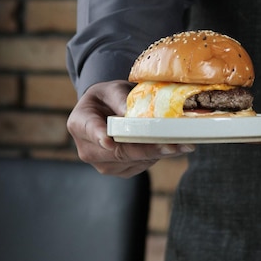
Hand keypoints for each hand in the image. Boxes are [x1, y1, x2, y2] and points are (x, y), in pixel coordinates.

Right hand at [67, 80, 194, 177]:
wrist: (105, 112)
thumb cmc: (108, 98)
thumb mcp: (112, 90)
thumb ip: (120, 99)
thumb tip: (133, 113)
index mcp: (79, 123)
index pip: (89, 130)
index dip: (99, 136)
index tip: (108, 141)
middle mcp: (87, 149)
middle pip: (118, 152)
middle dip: (147, 149)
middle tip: (172, 145)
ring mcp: (102, 164)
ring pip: (132, 161)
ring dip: (158, 154)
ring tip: (181, 144)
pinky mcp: (119, 170)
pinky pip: (139, 165)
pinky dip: (156, 156)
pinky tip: (171, 147)